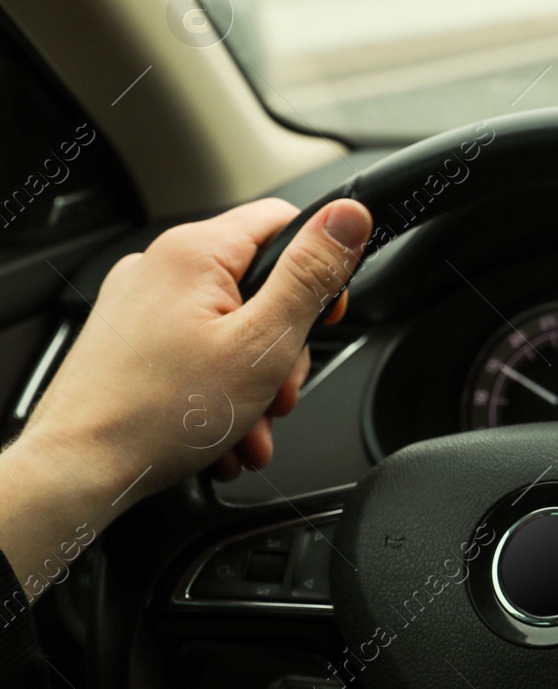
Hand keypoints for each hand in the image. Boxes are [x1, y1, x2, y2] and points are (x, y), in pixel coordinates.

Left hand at [0, 198, 371, 598]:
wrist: (76, 472)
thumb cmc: (155, 414)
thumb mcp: (263, 342)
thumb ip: (312, 275)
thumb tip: (350, 216)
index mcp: (195, 251)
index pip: (286, 222)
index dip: (320, 269)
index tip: (325, 317)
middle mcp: (162, 266)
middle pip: (261, 286)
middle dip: (283, 349)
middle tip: (277, 391)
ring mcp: (141, 304)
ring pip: (232, 327)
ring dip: (254, 381)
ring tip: (245, 425)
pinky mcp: (130, 339)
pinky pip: (197, 350)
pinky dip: (218, 389)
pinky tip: (220, 429)